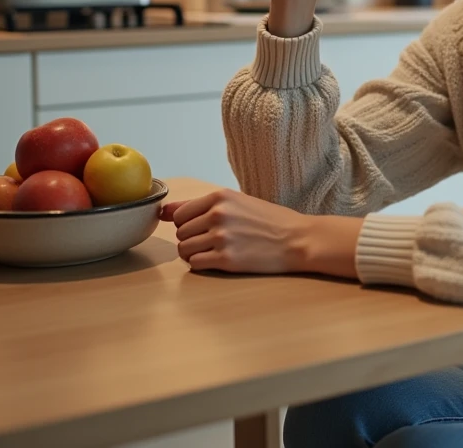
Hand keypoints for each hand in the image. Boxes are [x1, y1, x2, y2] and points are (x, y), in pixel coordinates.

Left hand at [159, 187, 362, 277]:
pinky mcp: (226, 260)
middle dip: (191, 239)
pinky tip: (217, 261)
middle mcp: (218, 215)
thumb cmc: (269, 220)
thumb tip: (164, 211)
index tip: (200, 228)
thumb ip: (200, 206)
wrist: (298, 239)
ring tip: (213, 252)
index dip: (186, 223)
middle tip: (211, 241)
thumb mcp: (237, 202)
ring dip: (194, 253)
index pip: (179, 213)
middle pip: (180, 232)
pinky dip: (201, 264)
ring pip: (184, 249)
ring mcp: (221, 238)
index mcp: (220, 197)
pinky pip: (195, 263)